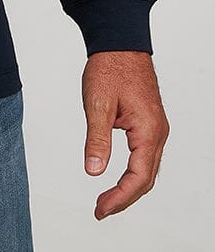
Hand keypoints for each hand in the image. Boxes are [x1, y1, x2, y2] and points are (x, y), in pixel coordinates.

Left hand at [82, 50, 168, 220]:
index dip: (119, 198)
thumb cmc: (110, 67)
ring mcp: (155, 127)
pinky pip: (145, 155)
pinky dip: (132, 171)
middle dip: (124, 198)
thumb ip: (97, 139)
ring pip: (147, 168)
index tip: (100, 209)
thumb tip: (94, 171)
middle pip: (146, 178)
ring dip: (128, 187)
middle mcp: (157, 132)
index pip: (138, 177)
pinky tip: (117, 176)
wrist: (119, 42)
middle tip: (101, 210)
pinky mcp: (148, 122)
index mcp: (148, 130)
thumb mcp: (97, 103)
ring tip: (107, 199)